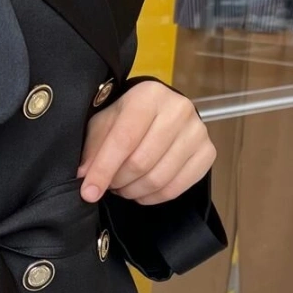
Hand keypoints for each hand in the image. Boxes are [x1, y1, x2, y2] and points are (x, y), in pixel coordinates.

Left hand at [77, 80, 214, 205]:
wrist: (162, 111)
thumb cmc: (130, 116)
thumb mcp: (105, 122)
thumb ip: (94, 147)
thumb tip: (85, 177)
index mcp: (149, 95)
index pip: (124, 139)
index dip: (103, 169)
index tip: (88, 191)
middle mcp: (178, 109)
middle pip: (141, 162)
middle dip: (118, 181)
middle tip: (108, 184)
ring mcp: (197, 132)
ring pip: (158, 179)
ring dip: (133, 191)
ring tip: (122, 186)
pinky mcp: (208, 152)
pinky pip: (176, 188)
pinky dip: (153, 197)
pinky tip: (141, 191)